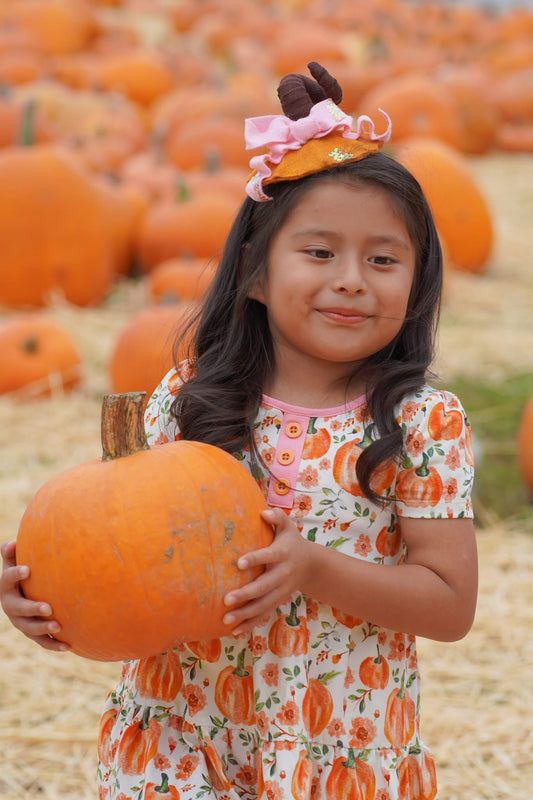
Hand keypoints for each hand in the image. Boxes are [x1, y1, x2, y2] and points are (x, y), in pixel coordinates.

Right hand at [0, 540, 68, 650]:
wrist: (25, 593)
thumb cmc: (24, 572)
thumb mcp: (15, 560)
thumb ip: (12, 552)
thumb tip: (12, 543)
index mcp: (7, 587)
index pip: (7, 579)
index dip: (15, 574)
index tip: (27, 569)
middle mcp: (11, 606)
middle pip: (18, 609)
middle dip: (32, 609)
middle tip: (48, 607)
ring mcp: (21, 622)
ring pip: (29, 628)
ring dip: (43, 629)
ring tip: (58, 625)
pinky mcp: (32, 633)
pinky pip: (42, 642)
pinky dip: (54, 645)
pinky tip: (68, 646)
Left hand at [222, 507, 313, 635]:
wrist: (311, 566)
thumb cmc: (291, 542)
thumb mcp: (288, 527)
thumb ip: (277, 517)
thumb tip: (264, 512)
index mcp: (283, 554)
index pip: (268, 556)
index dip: (255, 559)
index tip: (238, 563)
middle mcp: (283, 575)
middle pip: (264, 587)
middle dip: (246, 594)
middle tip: (226, 599)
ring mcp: (281, 591)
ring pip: (263, 605)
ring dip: (245, 614)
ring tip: (225, 619)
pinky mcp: (278, 601)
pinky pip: (264, 615)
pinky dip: (250, 624)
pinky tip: (234, 631)